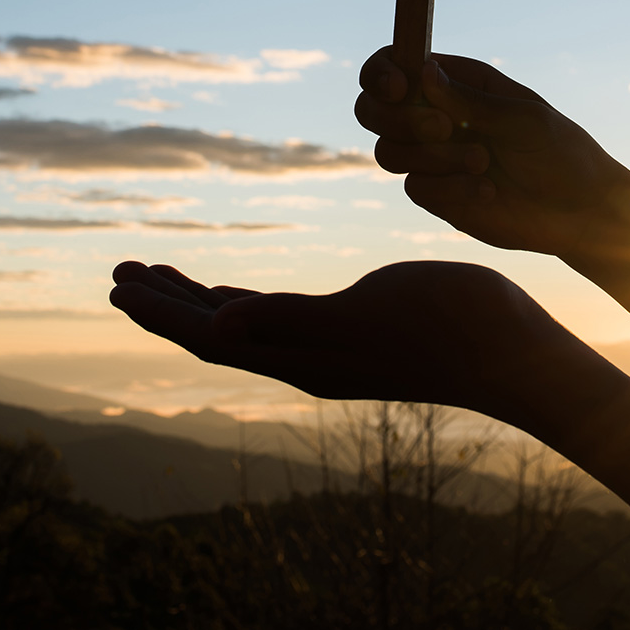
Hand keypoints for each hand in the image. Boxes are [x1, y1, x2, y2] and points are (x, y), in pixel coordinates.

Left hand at [107, 258, 585, 423]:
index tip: (118, 283)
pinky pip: (273, 316)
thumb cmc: (444, 325)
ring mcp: (324, 346)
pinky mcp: (349, 329)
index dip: (160, 312)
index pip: (208, 336)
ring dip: (194, 298)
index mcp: (297, 356)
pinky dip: (239, 299)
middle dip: (163, 302)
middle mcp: (301, 357)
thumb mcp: (361, 315)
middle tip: (119, 272)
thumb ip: (289, 321)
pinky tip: (228, 292)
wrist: (511, 349)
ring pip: (239, 324)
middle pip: (212, 331)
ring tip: (154, 274)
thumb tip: (219, 329)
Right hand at [354, 49, 629, 257]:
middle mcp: (435, 115)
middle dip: (398, 119)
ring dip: (433, 157)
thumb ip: (469, 100)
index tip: (399, 88)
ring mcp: (432, 157)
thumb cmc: (560, 151)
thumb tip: (421, 71)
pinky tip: (488, 191)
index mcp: (456, 82)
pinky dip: (449, 189)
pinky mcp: (437, 195)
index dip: (381, 73)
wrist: (579, 211)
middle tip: (444, 128)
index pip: (394, 64)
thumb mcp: (520, 118)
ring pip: (389, 152)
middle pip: (372, 109)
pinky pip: (415, 188)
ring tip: (483, 163)